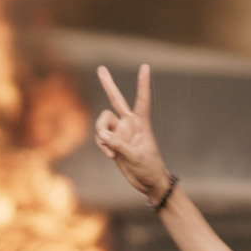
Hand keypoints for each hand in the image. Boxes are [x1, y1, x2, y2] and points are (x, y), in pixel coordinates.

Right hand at [94, 64, 171, 199]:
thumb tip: (102, 135)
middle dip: (108, 85)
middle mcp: (129, 124)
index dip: (143, 84)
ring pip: (103, 122)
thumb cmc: (149, 168)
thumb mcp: (136, 157)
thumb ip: (119, 145)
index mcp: (141, 124)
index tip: (145, 66)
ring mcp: (120, 133)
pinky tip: (110, 156)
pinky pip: (101, 138)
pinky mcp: (113, 143)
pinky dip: (102, 146)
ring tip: (109, 151)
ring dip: (101, 135)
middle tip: (101, 68)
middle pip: (117, 100)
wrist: (148, 183)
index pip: (142, 100)